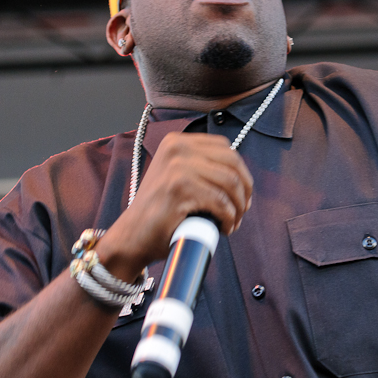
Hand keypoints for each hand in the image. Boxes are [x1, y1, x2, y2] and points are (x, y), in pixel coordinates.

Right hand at [96, 132, 252, 280]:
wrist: (133, 235)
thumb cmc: (160, 211)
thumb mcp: (178, 176)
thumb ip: (201, 167)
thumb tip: (240, 176)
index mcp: (177, 141)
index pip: (225, 147)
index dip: (241, 172)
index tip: (242, 194)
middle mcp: (177, 147)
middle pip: (232, 162)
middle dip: (244, 189)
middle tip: (242, 210)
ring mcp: (177, 166)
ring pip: (230, 182)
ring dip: (238, 207)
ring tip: (233, 221)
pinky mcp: (180, 188)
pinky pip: (221, 202)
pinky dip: (229, 218)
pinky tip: (225, 228)